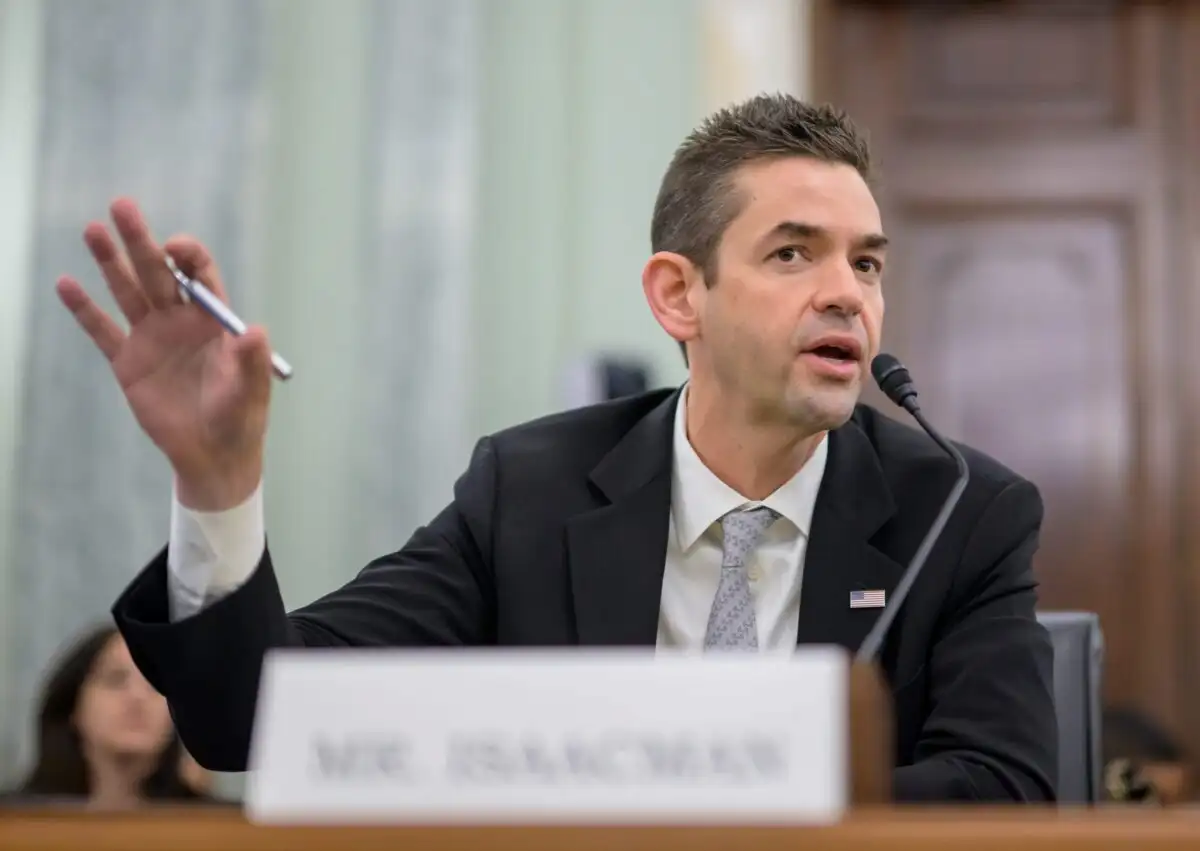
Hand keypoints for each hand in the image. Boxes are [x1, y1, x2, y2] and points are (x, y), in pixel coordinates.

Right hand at [57, 198, 273, 510]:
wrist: (213, 455)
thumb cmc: (241, 421)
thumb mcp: (251, 392)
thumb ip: (251, 362)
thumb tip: (256, 331)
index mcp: (214, 320)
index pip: (199, 273)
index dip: (187, 255)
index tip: (174, 248)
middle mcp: (181, 320)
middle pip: (158, 272)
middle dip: (141, 240)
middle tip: (122, 205)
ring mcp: (152, 338)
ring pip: (128, 291)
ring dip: (110, 262)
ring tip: (93, 229)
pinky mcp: (128, 362)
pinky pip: (102, 331)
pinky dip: (84, 310)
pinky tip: (66, 284)